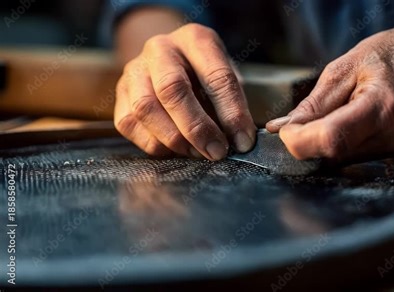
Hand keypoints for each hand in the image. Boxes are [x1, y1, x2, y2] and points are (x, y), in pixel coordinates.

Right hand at [114, 23, 256, 159]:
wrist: (169, 60)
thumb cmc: (204, 73)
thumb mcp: (226, 77)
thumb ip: (231, 103)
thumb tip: (238, 140)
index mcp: (196, 40)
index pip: (216, 76)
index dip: (232, 112)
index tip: (243, 140)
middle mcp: (160, 49)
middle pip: (172, 89)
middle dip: (197, 128)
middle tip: (216, 151)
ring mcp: (135, 70)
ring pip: (145, 108)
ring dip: (174, 139)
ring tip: (197, 152)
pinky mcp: (119, 93)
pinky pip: (130, 124)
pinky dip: (155, 144)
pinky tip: (175, 148)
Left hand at [267, 25, 393, 161]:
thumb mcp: (347, 66)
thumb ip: (314, 102)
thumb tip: (282, 127)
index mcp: (380, 108)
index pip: (330, 139)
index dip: (299, 140)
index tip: (284, 130)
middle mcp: (391, 136)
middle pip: (332, 155)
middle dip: (305, 142)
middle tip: (297, 123)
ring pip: (341, 160)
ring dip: (321, 144)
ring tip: (325, 116)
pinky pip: (355, 156)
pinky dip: (338, 144)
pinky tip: (340, 124)